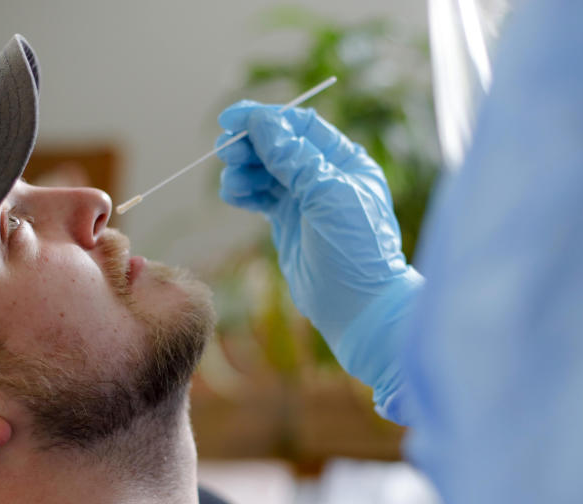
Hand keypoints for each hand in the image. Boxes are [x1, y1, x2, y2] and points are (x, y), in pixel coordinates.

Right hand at [217, 101, 422, 420]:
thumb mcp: (326, 196)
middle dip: (249, 145)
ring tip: (231, 184)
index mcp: (345, 161)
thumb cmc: (355, 249)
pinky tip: (233, 194)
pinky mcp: (289, 222)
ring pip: (266, 171)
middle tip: (225, 151)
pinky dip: (244, 192)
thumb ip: (294, 158)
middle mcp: (325, 176)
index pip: (299, 126)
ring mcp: (306, 200)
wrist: (357, 305)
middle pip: (278, 146)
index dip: (264, 119)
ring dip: (243, 171)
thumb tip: (263, 122)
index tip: (231, 119)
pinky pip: (261, 196)